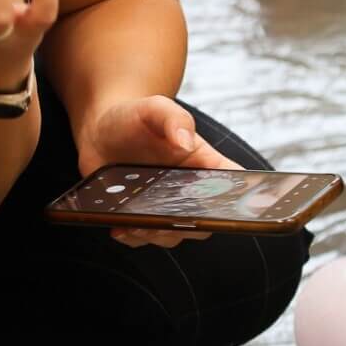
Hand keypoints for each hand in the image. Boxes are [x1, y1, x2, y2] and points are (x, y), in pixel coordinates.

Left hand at [74, 96, 243, 248]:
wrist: (100, 129)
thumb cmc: (134, 116)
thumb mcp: (155, 108)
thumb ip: (173, 119)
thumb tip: (184, 142)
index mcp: (204, 164)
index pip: (236, 184)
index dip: (246, 199)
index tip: (239, 209)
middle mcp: (190, 190)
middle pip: (207, 220)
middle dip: (191, 226)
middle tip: (168, 220)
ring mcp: (166, 205)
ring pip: (174, 234)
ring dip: (158, 235)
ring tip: (136, 226)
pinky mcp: (141, 215)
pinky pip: (144, 237)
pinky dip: (133, 237)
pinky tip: (120, 228)